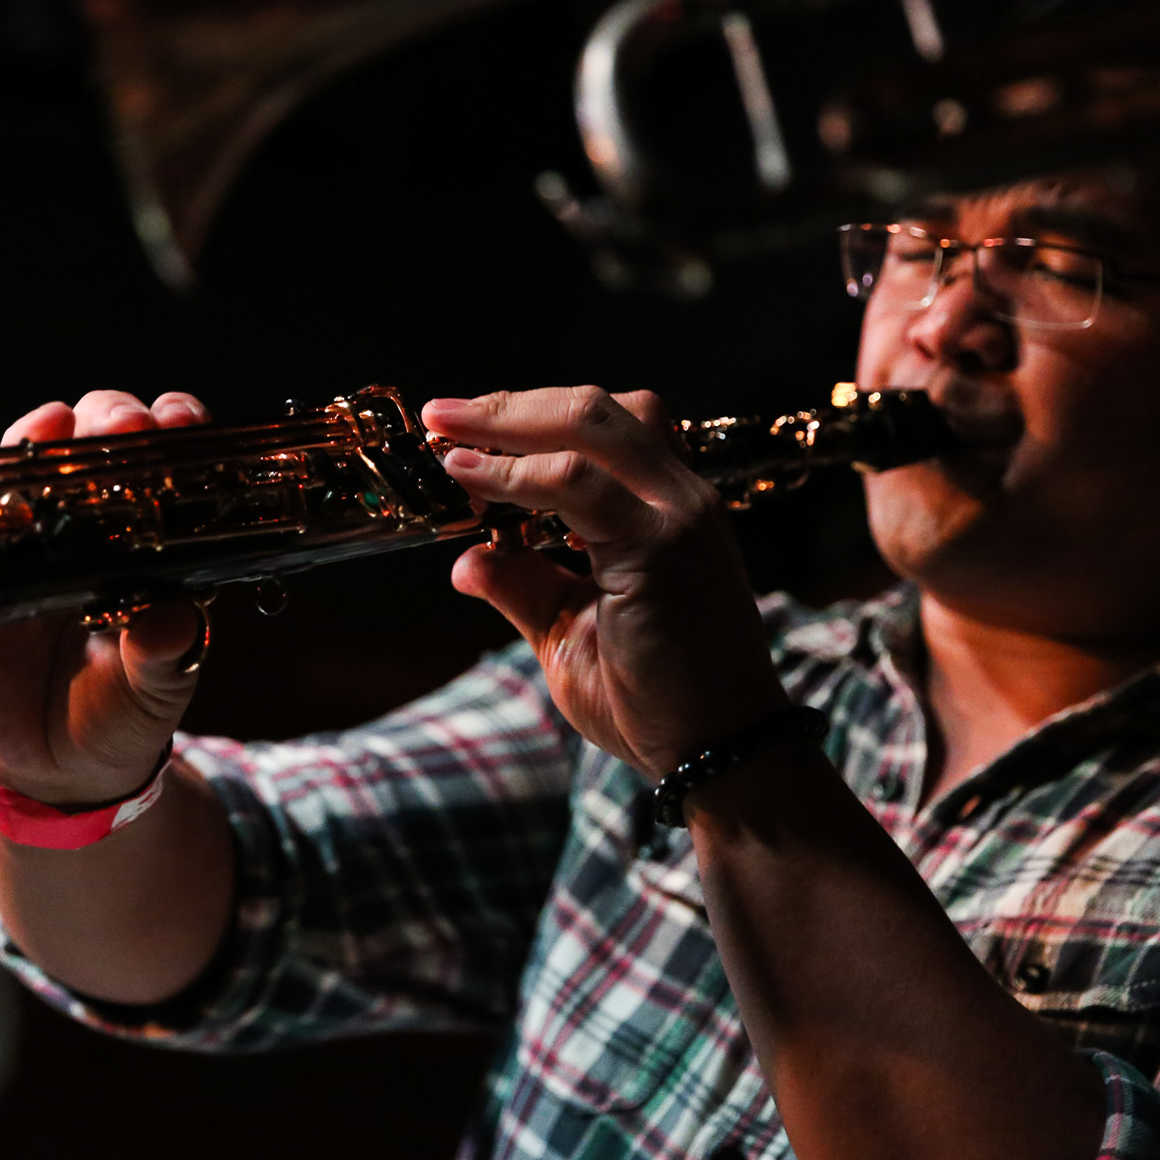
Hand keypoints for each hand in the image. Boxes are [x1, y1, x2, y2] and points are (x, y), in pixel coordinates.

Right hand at [0, 391, 212, 803]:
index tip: (176, 422)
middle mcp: (93, 522)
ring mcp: (30, 534)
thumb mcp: (153, 691)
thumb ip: (164, 656)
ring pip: (32, 454)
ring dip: (40, 430)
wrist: (55, 759)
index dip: (176, 428)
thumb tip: (171, 619)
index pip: (170, 460)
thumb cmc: (121, 712)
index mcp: (152, 541)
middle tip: (119, 426)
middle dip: (111, 416)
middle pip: (100, 434)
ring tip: (49, 429)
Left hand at [423, 386, 789, 777]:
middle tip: (442, 414)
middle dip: (510, 405)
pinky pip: (578, 485)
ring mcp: (677, 517)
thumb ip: (524, 586)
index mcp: (665, 509)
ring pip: (589, 428)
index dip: (530, 417)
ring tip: (447, 435)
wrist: (717, 753)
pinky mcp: (663, 547)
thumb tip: (465, 561)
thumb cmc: (653, 700)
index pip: (605, 428)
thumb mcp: (567, 633)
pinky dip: (515, 474)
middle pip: (595, 410)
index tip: (463, 429)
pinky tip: (467, 476)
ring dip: (508, 423)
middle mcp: (679, 499)